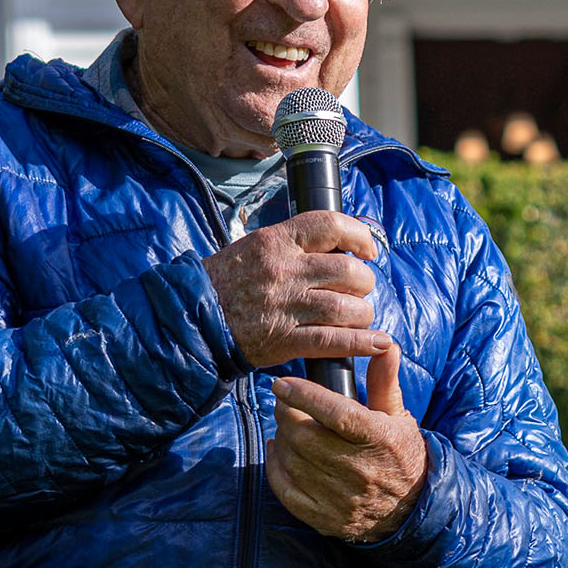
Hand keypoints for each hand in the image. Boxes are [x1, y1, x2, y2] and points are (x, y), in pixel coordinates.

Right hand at [202, 211, 384, 368]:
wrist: (190, 317)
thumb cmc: (225, 281)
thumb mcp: (254, 247)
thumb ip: (293, 244)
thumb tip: (337, 243)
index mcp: (276, 241)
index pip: (331, 225)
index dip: (359, 235)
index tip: (367, 250)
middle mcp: (284, 271)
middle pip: (348, 270)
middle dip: (364, 282)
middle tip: (359, 290)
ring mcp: (286, 307)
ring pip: (346, 307)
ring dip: (362, 313)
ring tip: (358, 316)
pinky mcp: (284, 340)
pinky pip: (334, 341)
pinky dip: (362, 342)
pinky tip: (377, 342)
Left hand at [268, 342, 427, 542]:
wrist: (408, 511)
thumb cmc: (400, 454)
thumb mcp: (398, 416)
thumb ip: (385, 381)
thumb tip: (385, 345)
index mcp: (380, 440)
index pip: (338, 414)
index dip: (305, 396)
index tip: (283, 382)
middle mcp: (360, 471)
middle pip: (307, 437)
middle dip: (286, 413)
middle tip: (283, 401)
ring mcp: (340, 499)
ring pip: (293, 460)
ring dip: (282, 437)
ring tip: (287, 424)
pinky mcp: (323, 518)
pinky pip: (286, 490)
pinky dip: (275, 466)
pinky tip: (278, 449)